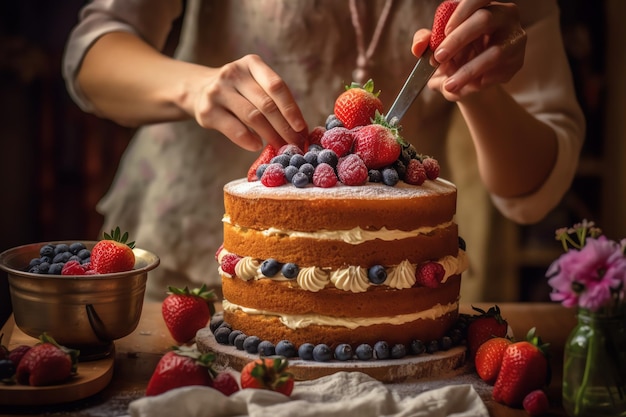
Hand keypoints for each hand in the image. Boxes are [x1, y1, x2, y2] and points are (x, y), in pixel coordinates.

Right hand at [191, 54, 306, 150]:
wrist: (198, 89)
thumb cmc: (238, 90)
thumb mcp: (254, 83)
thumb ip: (273, 99)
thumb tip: (299, 129)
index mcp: (251, 63)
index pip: (276, 86)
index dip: (291, 109)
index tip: (301, 129)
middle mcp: (233, 73)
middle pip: (266, 104)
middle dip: (284, 128)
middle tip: (295, 144)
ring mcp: (218, 91)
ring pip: (252, 117)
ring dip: (270, 136)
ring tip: (281, 148)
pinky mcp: (207, 111)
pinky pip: (235, 129)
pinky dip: (249, 140)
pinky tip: (258, 146)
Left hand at [411, 0, 525, 100]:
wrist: (470, 80)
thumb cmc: (454, 55)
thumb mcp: (436, 47)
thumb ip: (425, 41)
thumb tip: (419, 46)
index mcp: (483, 6)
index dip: (461, 12)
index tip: (443, 33)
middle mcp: (503, 16)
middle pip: (485, 19)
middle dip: (458, 40)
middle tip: (439, 58)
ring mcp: (514, 38)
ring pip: (494, 53)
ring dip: (468, 71)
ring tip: (450, 85)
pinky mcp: (517, 61)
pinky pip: (499, 73)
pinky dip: (479, 82)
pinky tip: (468, 87)